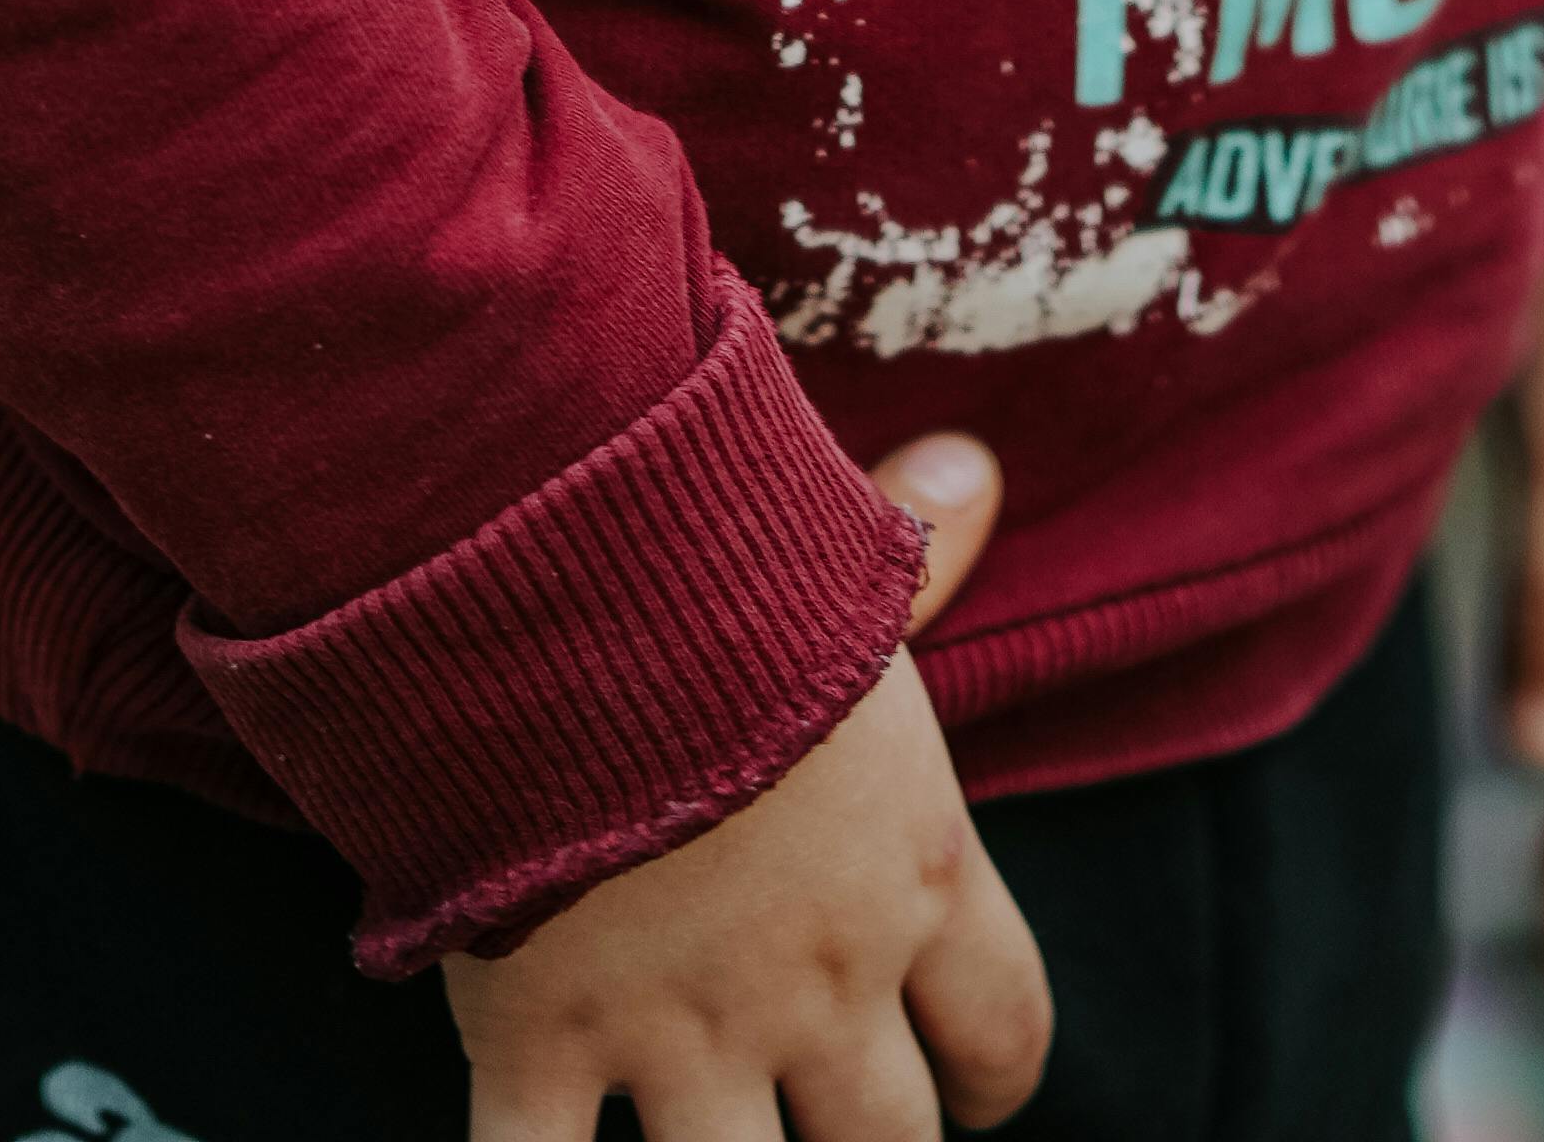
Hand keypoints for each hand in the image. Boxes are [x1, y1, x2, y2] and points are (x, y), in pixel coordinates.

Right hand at [447, 430, 1049, 1138]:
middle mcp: (817, 975)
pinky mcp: (538, 1044)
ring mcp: (680, 1029)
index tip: (976, 1087)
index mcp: (909, 863)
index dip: (997, 1072)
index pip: (1005, 1028)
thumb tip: (978, 468)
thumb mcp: (826, 546)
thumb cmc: (702, 548)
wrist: (545, 579)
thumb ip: (910, 544)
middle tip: (841, 1134)